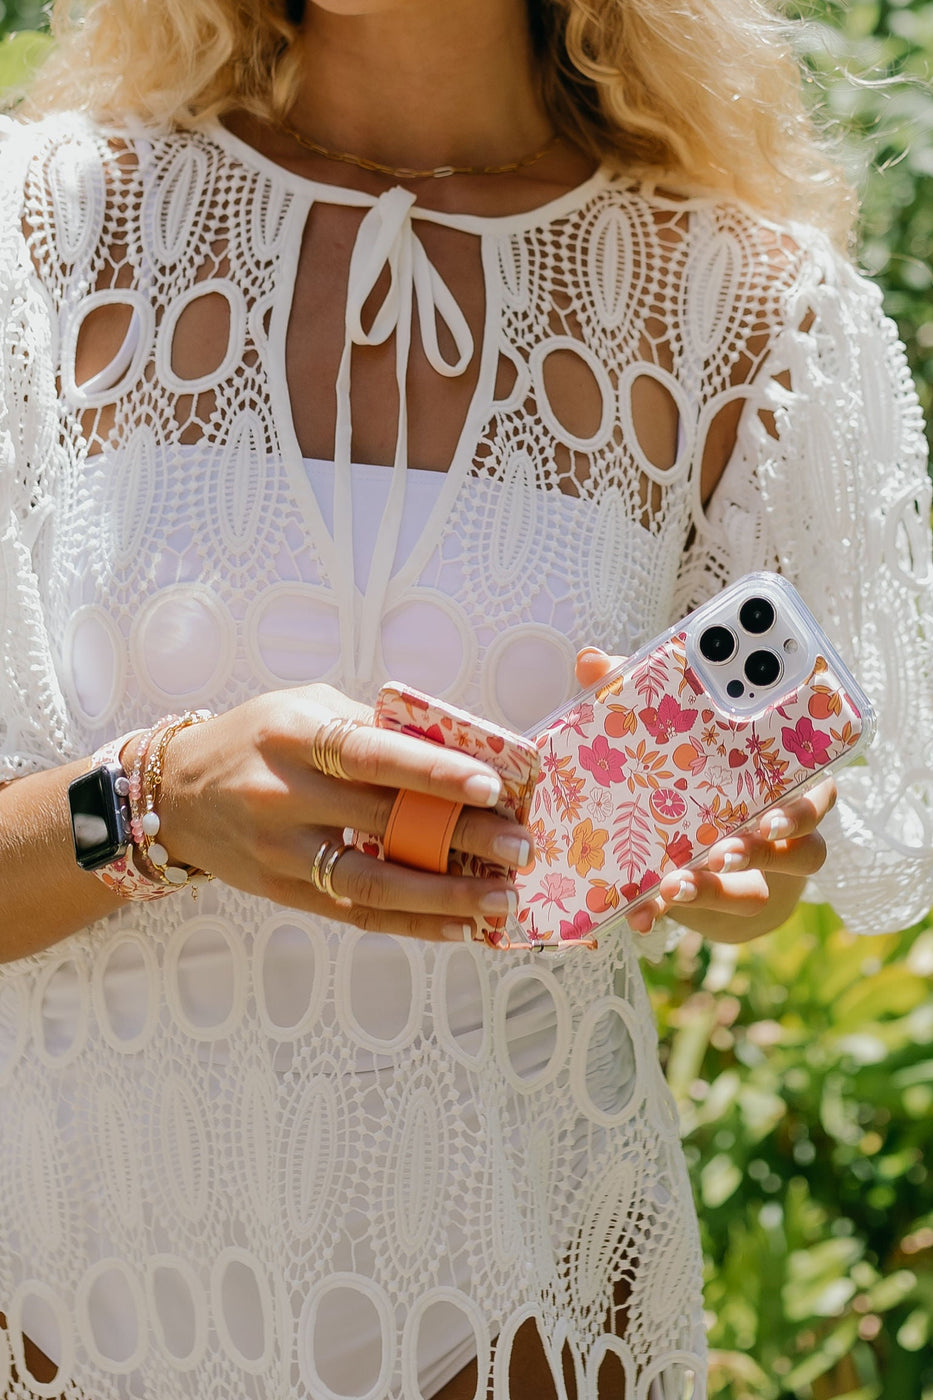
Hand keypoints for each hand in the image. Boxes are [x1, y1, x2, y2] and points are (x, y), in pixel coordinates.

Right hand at [154, 684, 532, 941]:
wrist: (173, 795)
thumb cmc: (259, 738)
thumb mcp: (306, 709)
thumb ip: (372, 727)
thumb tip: (459, 749)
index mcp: (295, 736)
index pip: (371, 754)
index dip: (431, 772)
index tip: (490, 785)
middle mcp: (284, 796)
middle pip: (384, 821)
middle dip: (460, 836)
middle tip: (520, 847)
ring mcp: (281, 852)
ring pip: (373, 883)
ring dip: (445, 895)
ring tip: (501, 898)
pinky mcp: (284, 893)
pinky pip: (357, 914)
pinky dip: (414, 923)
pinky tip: (462, 925)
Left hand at [575, 647, 835, 942]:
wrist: (702, 840)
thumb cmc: (696, 771)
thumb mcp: (668, 731)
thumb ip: (635, 691)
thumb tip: (591, 659)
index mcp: (784, 772)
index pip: (812, 777)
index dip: (801, 797)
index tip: (773, 810)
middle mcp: (787, 824)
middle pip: (803, 836)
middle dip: (768, 842)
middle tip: (730, 845)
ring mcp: (764, 870)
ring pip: (761, 886)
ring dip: (718, 886)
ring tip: (677, 884)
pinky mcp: (728, 902)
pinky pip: (710, 913)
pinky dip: (671, 912)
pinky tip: (641, 914)